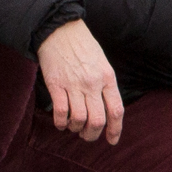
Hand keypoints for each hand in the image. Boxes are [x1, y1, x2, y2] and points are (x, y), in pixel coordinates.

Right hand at [35, 20, 122, 142]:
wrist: (60, 30)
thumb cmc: (82, 46)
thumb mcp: (102, 63)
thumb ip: (105, 85)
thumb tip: (106, 110)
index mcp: (107, 78)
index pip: (116, 110)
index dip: (115, 130)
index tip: (112, 141)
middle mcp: (93, 83)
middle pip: (97, 121)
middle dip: (92, 134)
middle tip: (86, 135)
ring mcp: (74, 84)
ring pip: (79, 120)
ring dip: (75, 129)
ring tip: (72, 126)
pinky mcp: (56, 84)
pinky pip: (60, 112)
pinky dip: (60, 123)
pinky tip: (60, 122)